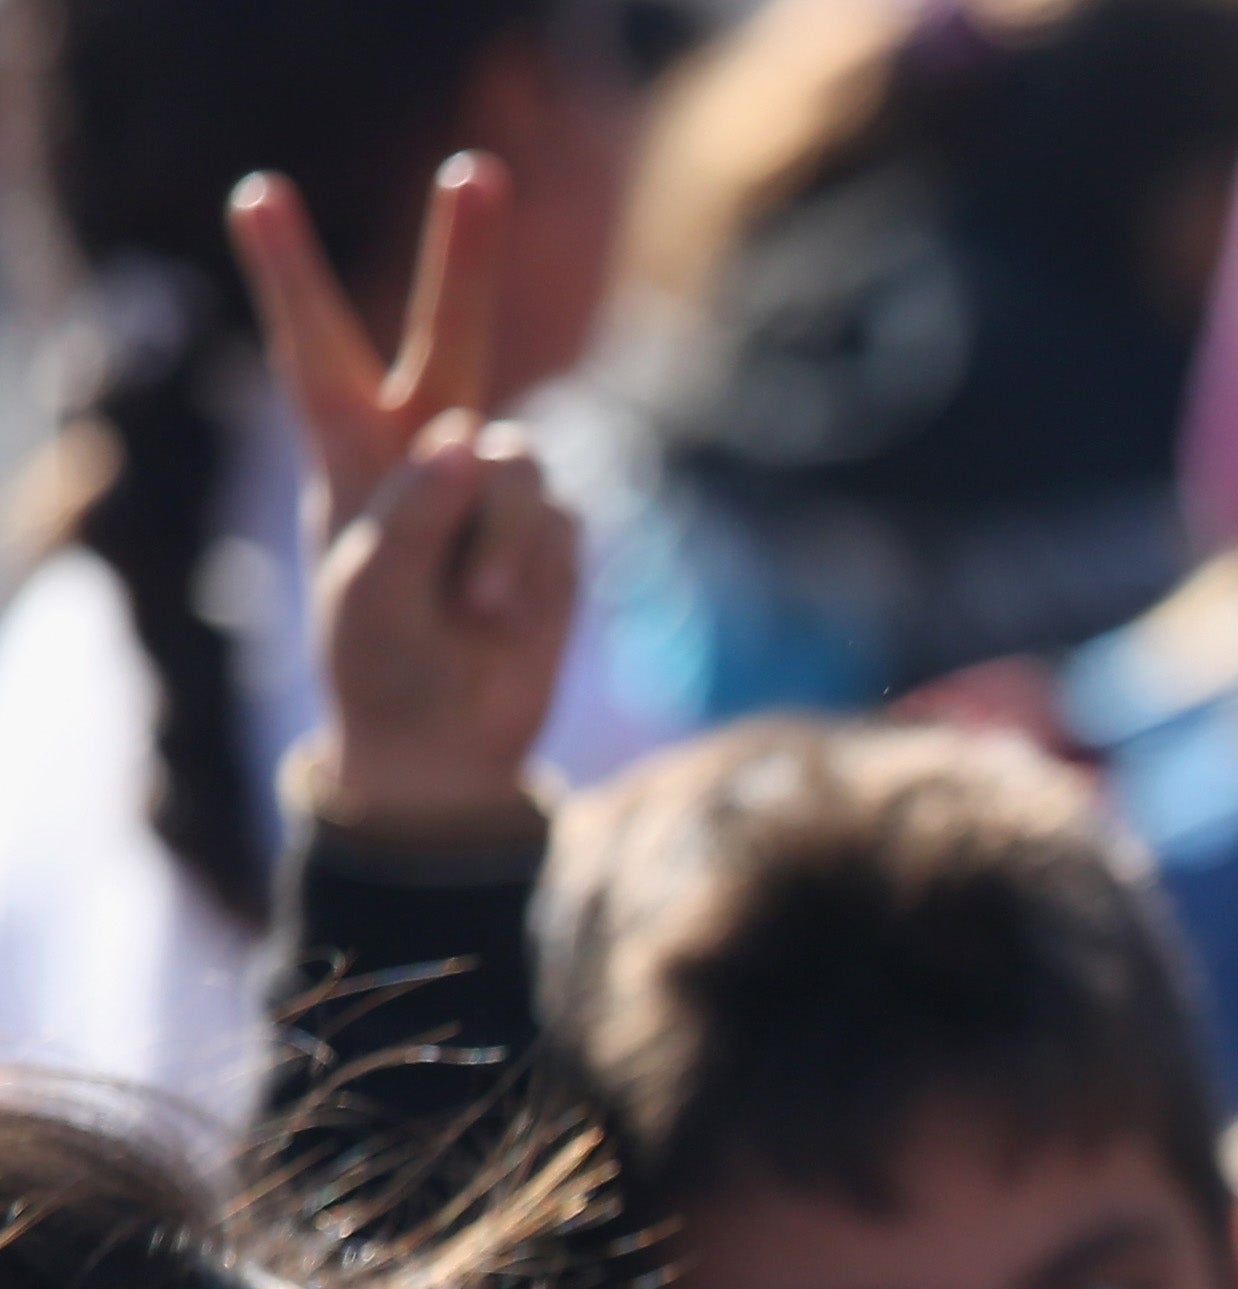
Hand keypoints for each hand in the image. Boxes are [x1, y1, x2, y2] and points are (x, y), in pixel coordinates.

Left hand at [235, 163, 571, 841]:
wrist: (445, 745)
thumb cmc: (377, 663)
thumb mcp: (366, 596)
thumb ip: (410, 514)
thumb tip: (475, 442)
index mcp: (349, 454)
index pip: (315, 349)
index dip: (288, 272)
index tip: (255, 194)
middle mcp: (426, 452)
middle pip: (455, 334)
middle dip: (466, 255)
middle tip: (479, 171)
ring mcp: (496, 491)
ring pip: (518, 470)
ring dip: (498, 547)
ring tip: (476, 614)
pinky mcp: (553, 534)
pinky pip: (560, 528)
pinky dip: (532, 577)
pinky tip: (505, 621)